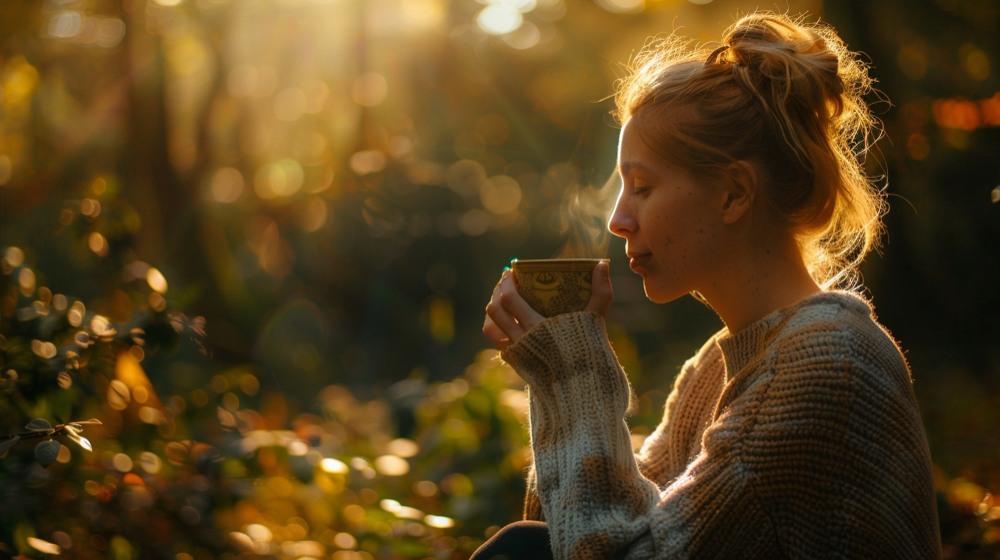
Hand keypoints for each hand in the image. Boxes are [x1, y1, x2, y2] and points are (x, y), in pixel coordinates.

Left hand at [483, 262, 612, 351]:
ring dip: (493, 307)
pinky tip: (504, 318)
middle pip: (496, 309)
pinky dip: (495, 326)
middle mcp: (522, 341)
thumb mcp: (595, 321)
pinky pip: (496, 341)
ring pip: (490, 326)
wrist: (582, 389)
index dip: (507, 282)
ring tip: (501, 297)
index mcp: (538, 328)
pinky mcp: (514, 362)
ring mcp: (516, 353)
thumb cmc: (590, 352)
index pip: (510, 299)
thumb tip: (602, 264)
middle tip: (507, 280)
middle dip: (498, 290)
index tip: (512, 270)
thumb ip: (600, 292)